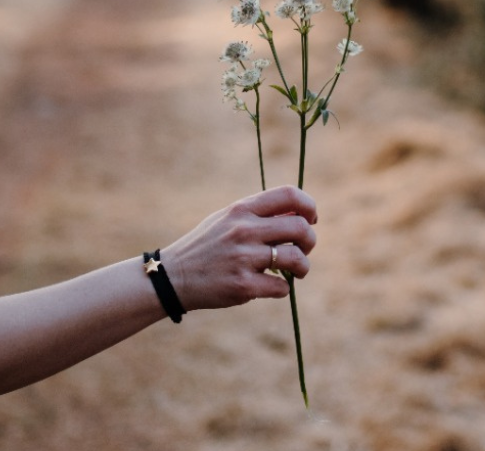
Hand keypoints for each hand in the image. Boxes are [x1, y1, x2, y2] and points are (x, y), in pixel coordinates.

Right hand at [161, 186, 316, 310]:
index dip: (309, 205)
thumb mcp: (227, 220)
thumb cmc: (206, 246)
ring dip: (303, 267)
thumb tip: (301, 213)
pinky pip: (282, 287)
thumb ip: (259, 214)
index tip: (311, 218)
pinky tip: (271, 286)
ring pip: (296, 259)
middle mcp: (243, 230)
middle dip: (310, 240)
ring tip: (296, 271)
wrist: (173, 277)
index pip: (289, 194)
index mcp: (241, 209)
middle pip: (300, 227)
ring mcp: (243, 258)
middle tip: (303, 249)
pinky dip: (283, 288)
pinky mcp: (242, 286)